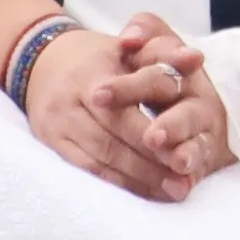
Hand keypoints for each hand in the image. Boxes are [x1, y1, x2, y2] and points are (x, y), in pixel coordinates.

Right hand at [23, 18, 220, 200]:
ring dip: (139, 178)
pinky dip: (118, 183)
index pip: (127, 103)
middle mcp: (74, 96)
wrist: (42, 62)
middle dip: (153, 160)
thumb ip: (164, 52)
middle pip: (115, 134)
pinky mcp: (52, 142)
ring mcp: (59, 122)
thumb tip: (197, 59)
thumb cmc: (99, 56)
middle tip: (185, 182)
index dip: (156, 130)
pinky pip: (87, 168)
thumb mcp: (128, 47)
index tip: (186, 150)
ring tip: (173, 190)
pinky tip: (144, 192)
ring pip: (102, 156)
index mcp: (97, 68)